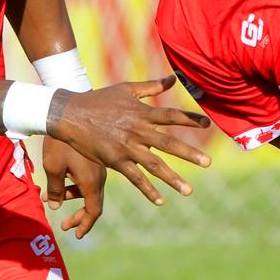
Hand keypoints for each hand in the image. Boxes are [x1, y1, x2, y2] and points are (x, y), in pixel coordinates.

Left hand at [42, 136, 106, 238]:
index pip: (94, 211)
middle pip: (94, 203)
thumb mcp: (53, 167)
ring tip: (49, 198)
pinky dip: (75, 184)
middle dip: (79, 216)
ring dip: (73, 197)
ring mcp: (100, 166)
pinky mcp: (96, 158)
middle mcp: (100, 175)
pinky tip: (58, 180)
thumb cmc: (58, 143)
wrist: (67, 114)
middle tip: (64, 225)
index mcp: (92, 181)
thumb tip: (56, 206)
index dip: (85, 225)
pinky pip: (89, 178)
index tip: (76, 235)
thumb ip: (56, 190)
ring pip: (90, 190)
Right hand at [49, 74, 211, 205]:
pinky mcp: (115, 161)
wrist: (71, 114)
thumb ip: (151, 86)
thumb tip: (173, 78)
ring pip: (154, 165)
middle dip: (189, 154)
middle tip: (208, 163)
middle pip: (168, 143)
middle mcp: (137, 131)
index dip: (190, 119)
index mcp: (142, 113)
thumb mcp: (126, 89)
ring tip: (188, 190)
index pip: (171, 115)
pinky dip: (147, 189)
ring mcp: (126, 147)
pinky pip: (134, 177)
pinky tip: (160, 200)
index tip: (208, 124)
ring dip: (172, 178)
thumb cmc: (100, 99)